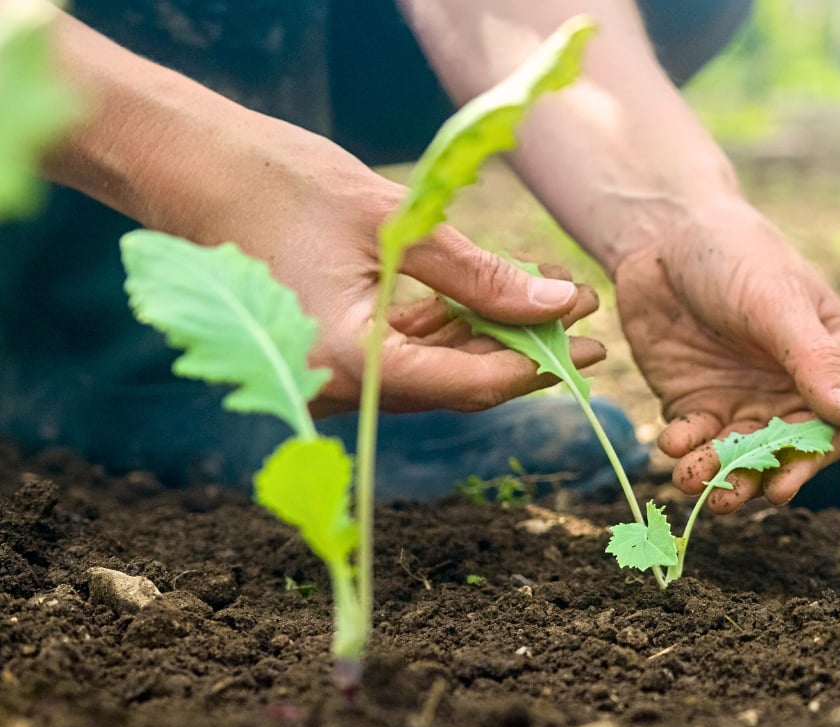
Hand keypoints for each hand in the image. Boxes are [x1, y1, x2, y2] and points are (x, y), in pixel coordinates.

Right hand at [41, 13, 603, 416]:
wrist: (192, 171)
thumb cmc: (280, 186)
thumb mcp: (396, 224)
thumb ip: (477, 273)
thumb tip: (557, 304)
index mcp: (343, 360)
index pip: (462, 385)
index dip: (533, 367)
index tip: (588, 344)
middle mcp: (336, 385)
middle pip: (456, 386)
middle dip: (526, 357)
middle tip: (589, 329)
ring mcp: (332, 373)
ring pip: (438, 372)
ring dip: (497, 341)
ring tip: (559, 305)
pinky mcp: (334, 350)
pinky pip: (409, 352)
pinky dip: (456, 329)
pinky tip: (504, 298)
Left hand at [614, 197, 839, 512]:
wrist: (660, 234)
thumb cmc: (737, 253)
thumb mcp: (779, 303)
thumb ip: (817, 362)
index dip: (827, 449)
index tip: (794, 470)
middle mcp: (798, 391)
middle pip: (795, 449)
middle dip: (769, 473)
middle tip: (745, 494)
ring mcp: (749, 403)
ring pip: (744, 457)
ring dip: (722, 474)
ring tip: (696, 479)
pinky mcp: (699, 408)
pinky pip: (698, 443)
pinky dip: (686, 451)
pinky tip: (672, 445)